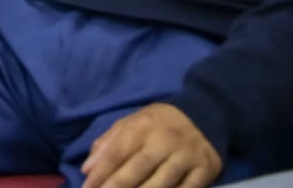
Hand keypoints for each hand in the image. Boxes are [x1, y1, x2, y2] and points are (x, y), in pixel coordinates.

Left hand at [82, 104, 220, 187]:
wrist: (204, 113)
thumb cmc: (159, 124)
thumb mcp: (131, 123)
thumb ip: (108, 144)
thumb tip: (87, 168)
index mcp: (142, 126)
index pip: (118, 151)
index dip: (102, 172)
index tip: (87, 187)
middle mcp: (164, 140)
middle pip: (138, 167)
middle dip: (118, 186)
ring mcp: (186, 155)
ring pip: (162, 182)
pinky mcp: (205, 169)